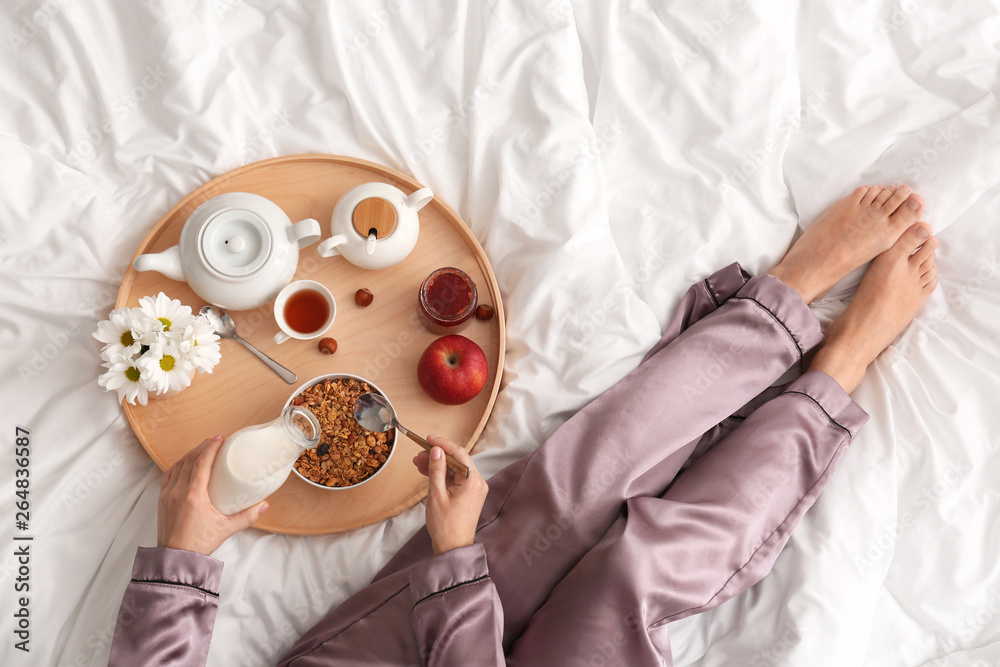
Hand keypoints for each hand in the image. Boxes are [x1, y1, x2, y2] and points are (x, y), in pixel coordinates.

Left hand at [157, 435, 268, 555]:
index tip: (220, 438)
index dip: (211, 447)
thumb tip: (264, 504)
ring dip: (190, 455)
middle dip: (202, 447)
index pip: (201, 463)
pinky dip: (178, 466)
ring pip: (177, 465)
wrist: (175, 558)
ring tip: (202, 450)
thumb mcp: (226, 529)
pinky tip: (185, 465)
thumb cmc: (199, 544)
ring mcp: (167, 495)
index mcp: (193, 495)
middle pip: (189, 460)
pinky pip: (168, 475)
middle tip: (215, 441)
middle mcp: (178, 491)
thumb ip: (247, 516)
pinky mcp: (162, 500)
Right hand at [412, 435, 487, 554]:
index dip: (442, 444)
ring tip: (418, 463)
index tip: (428, 439)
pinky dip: (442, 475)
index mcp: (473, 481)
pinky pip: (455, 479)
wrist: (453, 548)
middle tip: (419, 453)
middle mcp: (478, 483)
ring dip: (438, 465)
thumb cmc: (445, 526)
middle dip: (437, 455)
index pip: (459, 454)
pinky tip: (427, 472)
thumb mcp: (436, 494)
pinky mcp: (469, 495)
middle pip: (457, 460)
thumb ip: (436, 469)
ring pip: (455, 469)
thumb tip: (436, 450)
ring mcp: (475, 489)